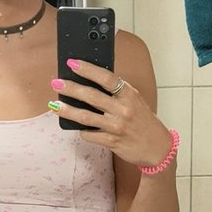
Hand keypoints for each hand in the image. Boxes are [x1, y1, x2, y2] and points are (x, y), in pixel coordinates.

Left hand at [50, 60, 171, 166]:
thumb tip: (90, 82)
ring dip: (67, 110)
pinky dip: (81, 130)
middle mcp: (123, 109)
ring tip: (54, 105)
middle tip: (56, 82)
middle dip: (71, 88)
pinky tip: (76, 126)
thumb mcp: (136, 101)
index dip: (88, 69)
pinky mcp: (112, 142)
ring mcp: (117, 126)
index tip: (73, 63)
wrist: (157, 148)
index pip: (106, 78)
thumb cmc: (144, 122)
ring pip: (85, 116)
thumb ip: (118, 92)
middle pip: (91, 96)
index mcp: (130, 95)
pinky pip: (89, 134)